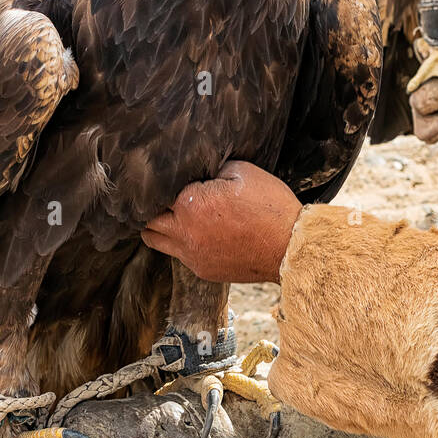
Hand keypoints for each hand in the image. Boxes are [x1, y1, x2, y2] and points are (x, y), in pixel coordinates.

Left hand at [142, 161, 301, 283]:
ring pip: (154, 239)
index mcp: (189, 203)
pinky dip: (182, 242)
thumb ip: (213, 168)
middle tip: (169, 196)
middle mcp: (183, 231)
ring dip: (160, 226)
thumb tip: (199, 168)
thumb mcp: (243, 172)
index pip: (158, 190)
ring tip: (177, 215)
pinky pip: (179, 255)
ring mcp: (191, 254)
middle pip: (147, 217)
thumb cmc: (270, 207)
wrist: (291, 247)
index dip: (166, 181)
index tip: (174, 177)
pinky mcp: (202, 270)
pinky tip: (201, 233)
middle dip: (155, 204)